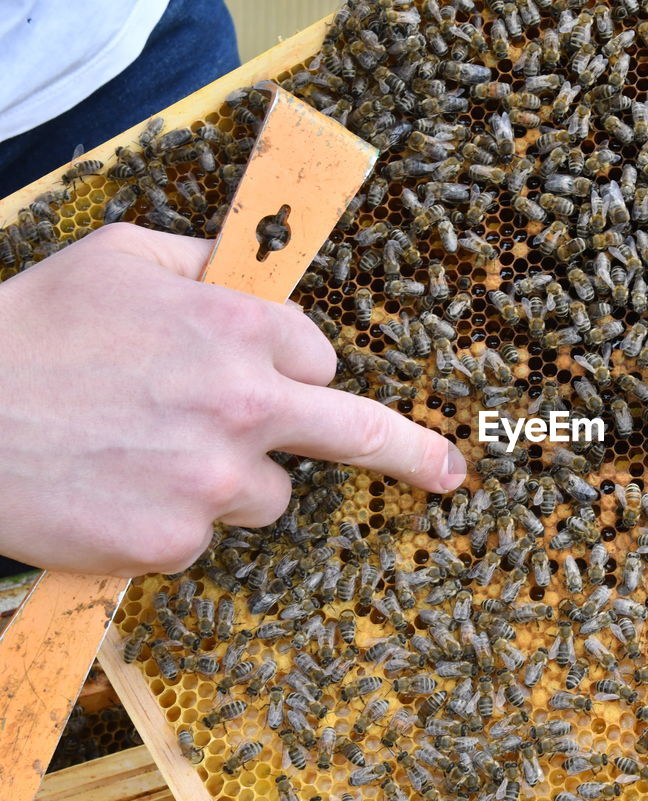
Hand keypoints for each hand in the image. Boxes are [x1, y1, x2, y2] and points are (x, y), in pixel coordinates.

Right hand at [0, 223, 464, 576]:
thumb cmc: (31, 329)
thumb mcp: (122, 258)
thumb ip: (210, 265)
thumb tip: (259, 269)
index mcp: (239, 330)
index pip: (323, 361)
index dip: (298, 371)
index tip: (290, 382)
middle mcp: (244, 407)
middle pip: (359, 434)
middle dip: (414, 452)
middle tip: (451, 472)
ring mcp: (213, 481)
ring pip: (268, 495)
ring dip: (231, 480)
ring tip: (145, 454)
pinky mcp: (173, 541)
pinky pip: (204, 536)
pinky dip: (173, 521)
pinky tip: (116, 490)